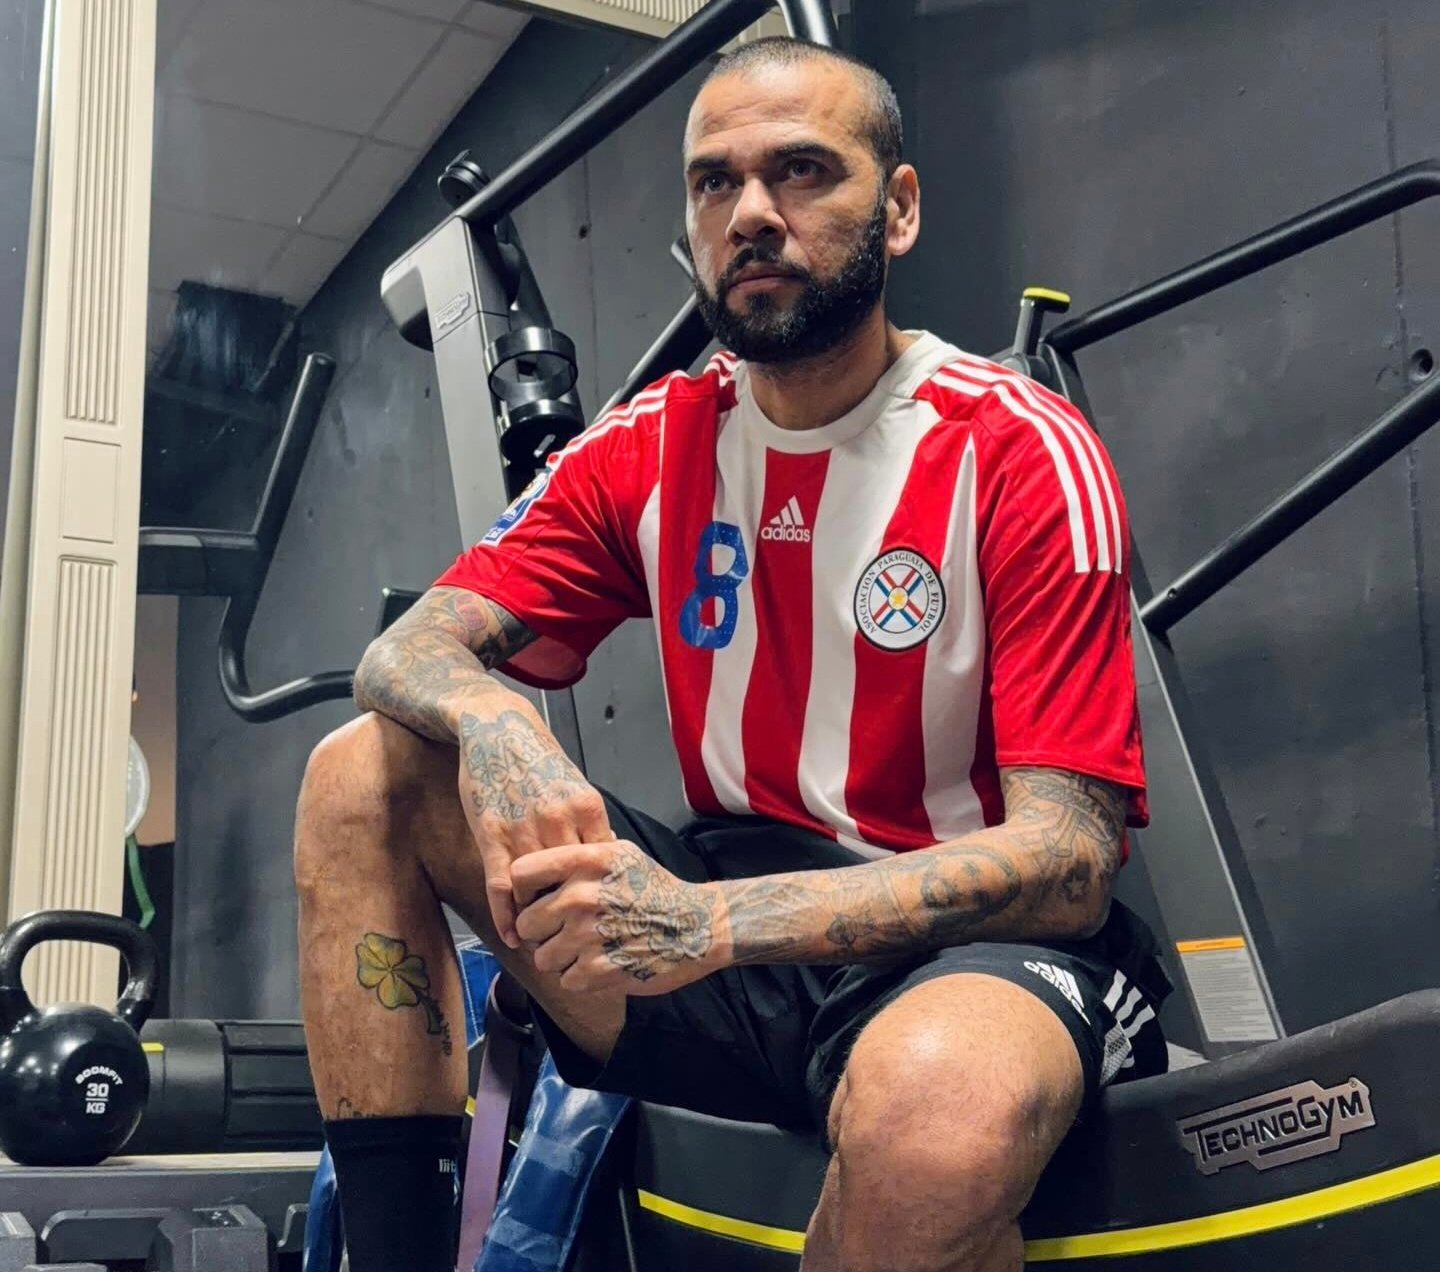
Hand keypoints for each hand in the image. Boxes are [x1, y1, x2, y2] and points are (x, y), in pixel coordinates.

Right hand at [456, 705, 612, 948]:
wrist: (497, 727)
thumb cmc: (538, 758)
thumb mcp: (574, 784)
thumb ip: (590, 823)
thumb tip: (610, 859)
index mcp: (587, 807)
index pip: (602, 866)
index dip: (603, 896)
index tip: (606, 918)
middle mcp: (560, 819)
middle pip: (573, 883)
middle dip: (576, 914)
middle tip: (579, 942)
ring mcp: (525, 828)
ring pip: (538, 889)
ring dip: (540, 920)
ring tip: (546, 943)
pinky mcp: (492, 834)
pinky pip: (503, 886)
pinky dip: (507, 917)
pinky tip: (513, 936)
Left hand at [511, 841, 720, 994]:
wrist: (696, 925)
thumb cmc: (655, 888)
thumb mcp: (621, 854)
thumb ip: (580, 855)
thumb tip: (540, 858)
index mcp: (586, 861)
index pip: (521, 874)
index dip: (523, 890)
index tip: (537, 899)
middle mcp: (582, 895)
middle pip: (526, 923)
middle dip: (543, 932)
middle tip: (566, 931)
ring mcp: (589, 935)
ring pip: (542, 957)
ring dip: (561, 959)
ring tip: (586, 949)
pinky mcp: (598, 970)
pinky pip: (565, 979)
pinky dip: (581, 977)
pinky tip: (601, 963)